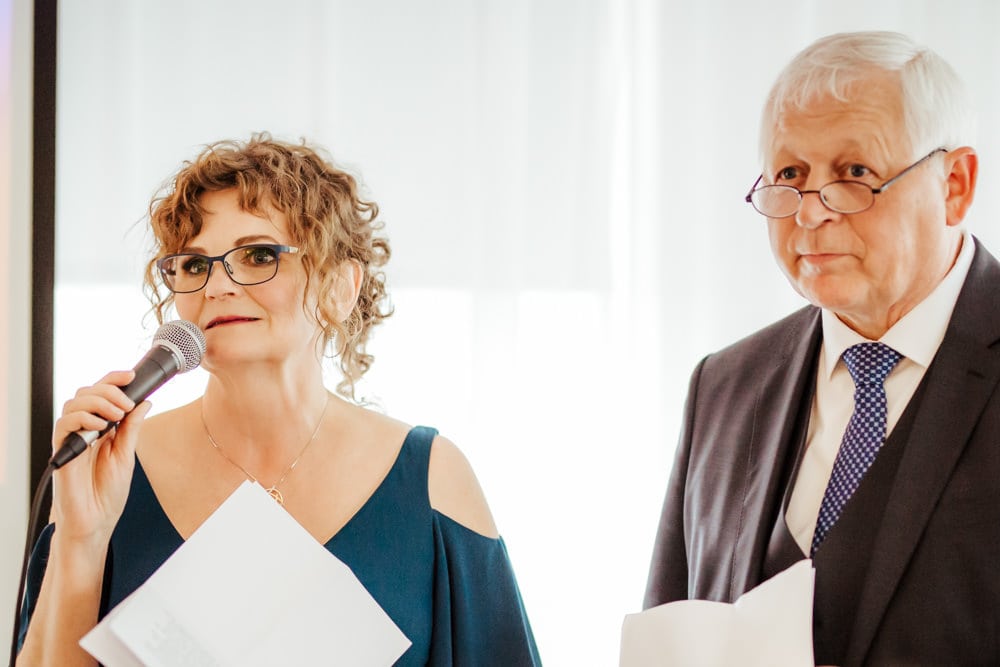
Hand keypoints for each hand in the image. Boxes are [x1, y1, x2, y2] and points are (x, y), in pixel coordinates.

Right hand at [49, 370, 150, 546]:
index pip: (102, 394)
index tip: (132, 375)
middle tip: (126, 404)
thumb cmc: (108, 493)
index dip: (114, 380)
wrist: (96, 520)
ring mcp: (72, 439)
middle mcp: (84, 429)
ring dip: (98, 402)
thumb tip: (144, 402)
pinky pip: (63, 424)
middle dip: (109, 390)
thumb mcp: (127, 455)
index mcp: (101, 428)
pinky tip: (100, 427)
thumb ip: (132, 428)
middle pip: (87, 392)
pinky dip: (82, 418)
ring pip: (74, 403)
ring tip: (116, 415)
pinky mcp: (62, 450)